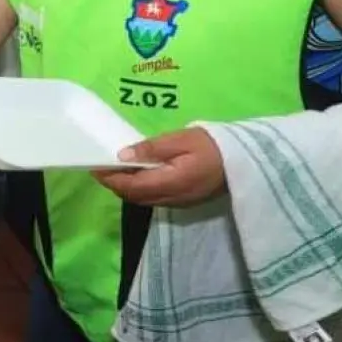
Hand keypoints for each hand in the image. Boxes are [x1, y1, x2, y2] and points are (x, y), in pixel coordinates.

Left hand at [92, 128, 226, 207]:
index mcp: (169, 183)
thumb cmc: (214, 145)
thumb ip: (151, 149)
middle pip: (133, 196)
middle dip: (114, 183)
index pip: (130, 186)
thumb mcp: (182, 139)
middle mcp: (171, 198)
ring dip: (126, 187)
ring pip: (143, 199)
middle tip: (100, 166)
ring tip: (114, 169)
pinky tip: (138, 174)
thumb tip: (122, 155)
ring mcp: (178, 202)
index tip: (94, 165)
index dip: (110, 178)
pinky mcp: (184, 201)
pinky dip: (140, 189)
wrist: (247, 162)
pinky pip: (154, 198)